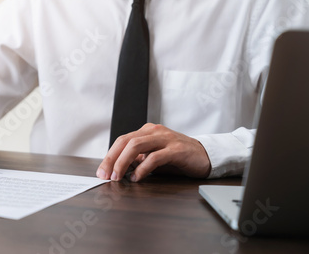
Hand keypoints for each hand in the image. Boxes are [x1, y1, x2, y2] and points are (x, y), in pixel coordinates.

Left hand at [96, 123, 210, 181]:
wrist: (206, 156)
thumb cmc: (179, 158)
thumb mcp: (154, 158)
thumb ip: (138, 160)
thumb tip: (118, 170)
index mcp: (147, 131)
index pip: (122, 140)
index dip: (109, 155)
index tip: (102, 171)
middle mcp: (154, 131)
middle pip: (126, 141)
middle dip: (112, 159)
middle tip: (105, 175)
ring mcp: (165, 139)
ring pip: (136, 146)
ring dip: (123, 162)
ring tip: (117, 177)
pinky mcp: (176, 149)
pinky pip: (155, 157)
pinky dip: (143, 168)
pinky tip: (137, 178)